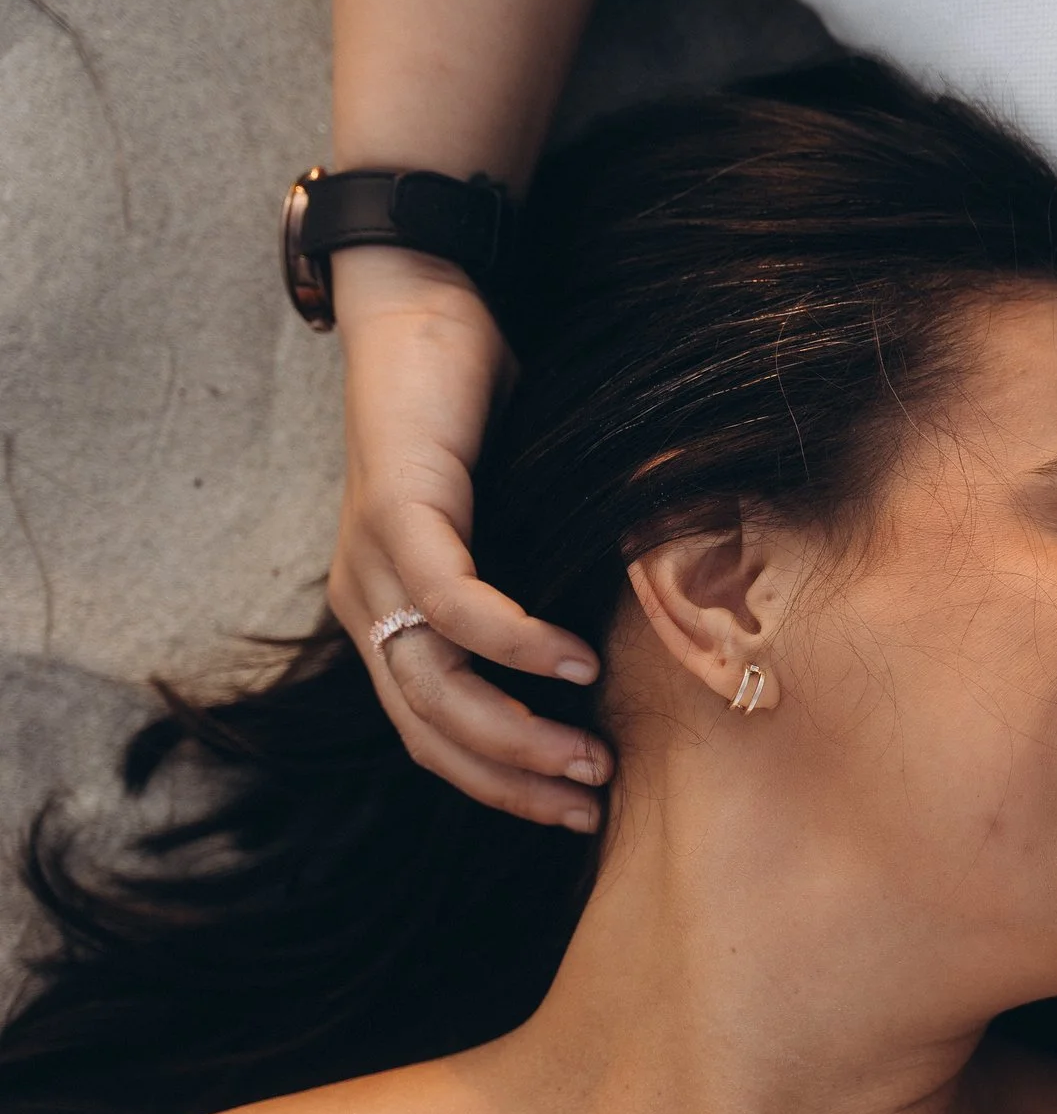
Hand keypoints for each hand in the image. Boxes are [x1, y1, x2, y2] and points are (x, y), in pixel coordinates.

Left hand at [327, 247, 610, 828]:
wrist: (422, 305)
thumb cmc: (480, 409)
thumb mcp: (516, 518)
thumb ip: (547, 580)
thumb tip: (634, 641)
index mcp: (387, 612)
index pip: (433, 734)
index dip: (501, 784)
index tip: (575, 809)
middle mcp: (366, 601)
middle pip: (430, 732)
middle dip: (514, 780)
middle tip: (591, 802)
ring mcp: (372, 563)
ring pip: (435, 687)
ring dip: (515, 734)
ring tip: (589, 754)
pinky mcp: (397, 516)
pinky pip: (453, 607)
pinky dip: (515, 644)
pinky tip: (571, 664)